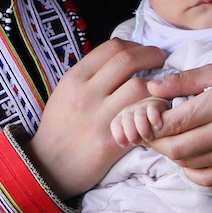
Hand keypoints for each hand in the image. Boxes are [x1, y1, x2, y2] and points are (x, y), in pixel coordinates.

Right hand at [28, 37, 166, 197]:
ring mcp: (99, 117)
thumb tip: (119, 58)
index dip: (136, 45)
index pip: (112, 48)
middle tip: (162, 59)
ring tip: (162, 87)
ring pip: (140, 87)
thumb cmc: (59, 128)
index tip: (145, 50)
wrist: (48, 167)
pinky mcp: (111, 141)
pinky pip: (141, 118)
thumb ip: (89, 76)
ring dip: (158, 84)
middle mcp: (86, 94)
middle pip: (128, 61)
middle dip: (152, 55)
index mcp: (74, 78)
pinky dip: (155, 111)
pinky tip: (158, 111)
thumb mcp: (65, 93)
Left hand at [143, 62, 211, 186]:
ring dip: (173, 154)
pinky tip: (190, 156)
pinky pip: (207, 178)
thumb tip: (150, 89)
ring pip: (189, 164)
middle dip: (156, 143)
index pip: (175, 122)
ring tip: (171, 139)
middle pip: (177, 148)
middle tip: (150, 134)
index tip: (145, 120)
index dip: (152, 125)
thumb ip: (183, 80)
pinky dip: (191, 170)